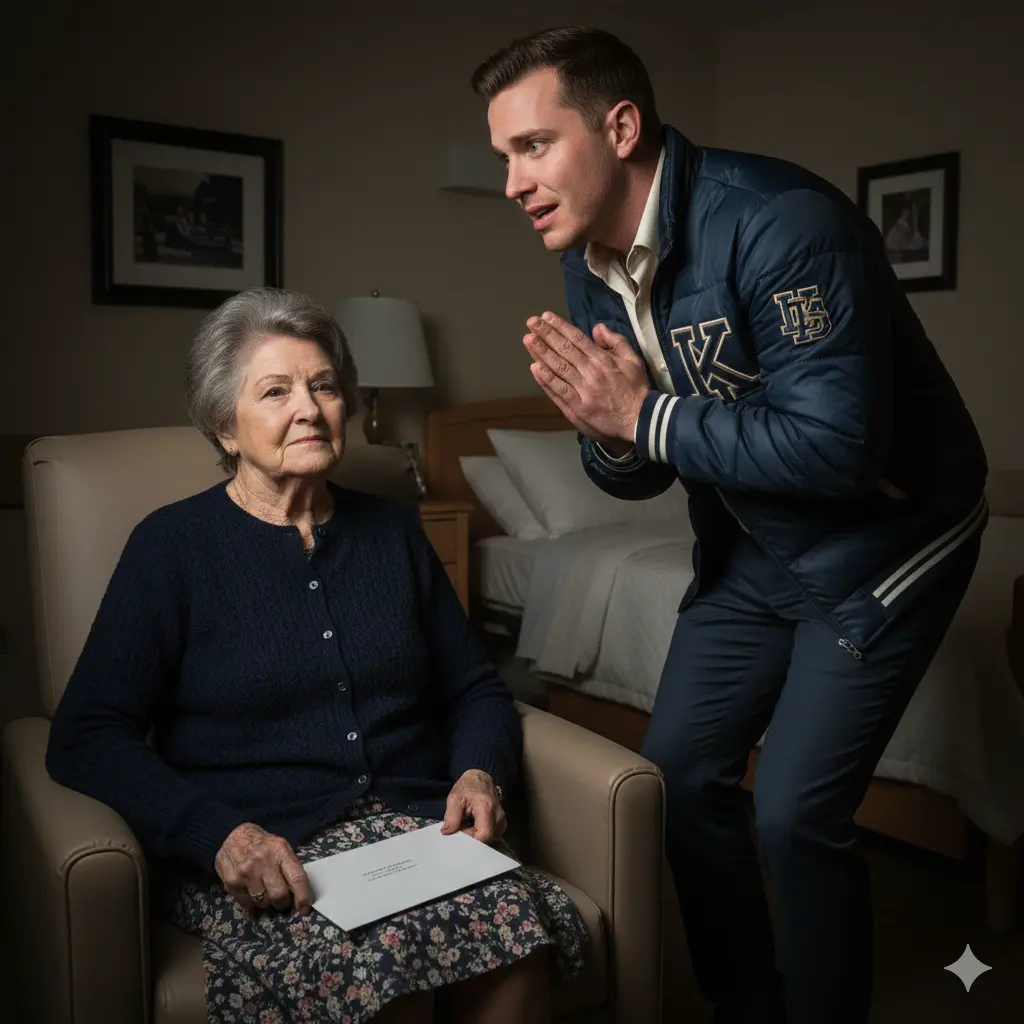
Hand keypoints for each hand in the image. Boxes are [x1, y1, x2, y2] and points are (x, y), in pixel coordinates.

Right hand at [214, 822, 311, 914]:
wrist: (231, 835)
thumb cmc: (261, 843)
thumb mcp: (280, 846)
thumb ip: (289, 866)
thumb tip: (299, 892)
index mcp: (280, 850)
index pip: (296, 877)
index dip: (303, 896)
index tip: (304, 909)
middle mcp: (263, 861)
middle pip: (279, 895)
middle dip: (282, 902)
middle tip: (281, 899)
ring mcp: (246, 873)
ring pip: (263, 902)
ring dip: (266, 901)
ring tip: (263, 890)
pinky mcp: (232, 882)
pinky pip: (247, 904)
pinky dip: (251, 902)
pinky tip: (251, 891)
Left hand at [441, 769, 506, 842]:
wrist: (480, 779)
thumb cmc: (467, 787)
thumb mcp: (454, 798)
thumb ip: (451, 817)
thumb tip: (447, 832)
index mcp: (486, 807)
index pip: (483, 834)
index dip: (470, 837)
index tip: (460, 829)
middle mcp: (498, 815)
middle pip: (487, 838)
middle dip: (472, 836)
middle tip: (462, 826)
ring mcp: (502, 819)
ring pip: (489, 838)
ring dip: (477, 834)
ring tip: (468, 823)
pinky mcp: (502, 822)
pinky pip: (492, 834)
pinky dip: (482, 832)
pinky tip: (475, 824)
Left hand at [524, 312, 649, 445]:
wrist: (640, 421)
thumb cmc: (636, 390)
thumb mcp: (633, 360)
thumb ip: (616, 342)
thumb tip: (597, 328)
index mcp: (603, 360)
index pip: (577, 339)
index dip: (560, 326)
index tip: (546, 317)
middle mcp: (590, 373)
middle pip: (564, 350)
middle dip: (546, 334)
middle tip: (531, 322)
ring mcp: (582, 391)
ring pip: (558, 368)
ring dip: (541, 353)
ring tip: (528, 340)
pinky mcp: (577, 408)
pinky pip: (558, 391)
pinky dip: (546, 379)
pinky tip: (534, 367)